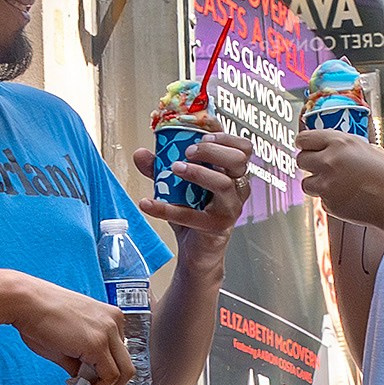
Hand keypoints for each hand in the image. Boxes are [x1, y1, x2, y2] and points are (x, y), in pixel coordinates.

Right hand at [6, 277, 134, 384]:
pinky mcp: (98, 343)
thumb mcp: (67, 343)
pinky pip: (109, 377)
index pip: (119, 355)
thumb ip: (81, 363)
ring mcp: (109, 332)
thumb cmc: (38, 317)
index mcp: (110, 318)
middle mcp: (115, 322)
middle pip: (126, 365)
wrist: (24, 301)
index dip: (111, 380)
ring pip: (123, 374)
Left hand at [131, 132, 254, 260]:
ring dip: (198, 172)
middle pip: (239, 159)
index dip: (225, 136)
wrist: (196, 251)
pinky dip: (167, 209)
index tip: (201, 133)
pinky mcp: (217, 227)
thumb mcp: (176, 185)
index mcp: (233, 174)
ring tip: (174, 168)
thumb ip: (160, 167)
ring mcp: (230, 209)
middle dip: (212, 149)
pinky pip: (194, 216)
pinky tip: (147, 203)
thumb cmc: (194, 213)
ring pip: (224, 184)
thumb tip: (140, 153)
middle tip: (188, 151)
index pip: (243, 147)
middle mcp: (237, 189)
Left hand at [296, 129, 383, 229]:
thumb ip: (348, 148)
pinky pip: (321, 200)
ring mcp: (327, 185)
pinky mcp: (329, 205)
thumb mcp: (370, 149)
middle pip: (300, 160)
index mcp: (340, 142)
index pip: (305, 139)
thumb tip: (336, 150)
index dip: (305, 144)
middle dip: (308, 163)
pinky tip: (348, 197)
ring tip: (334, 184)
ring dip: (315, 183)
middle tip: (320, 167)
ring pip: (306, 183)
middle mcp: (329, 162)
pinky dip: (330, 199)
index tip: (306, 147)